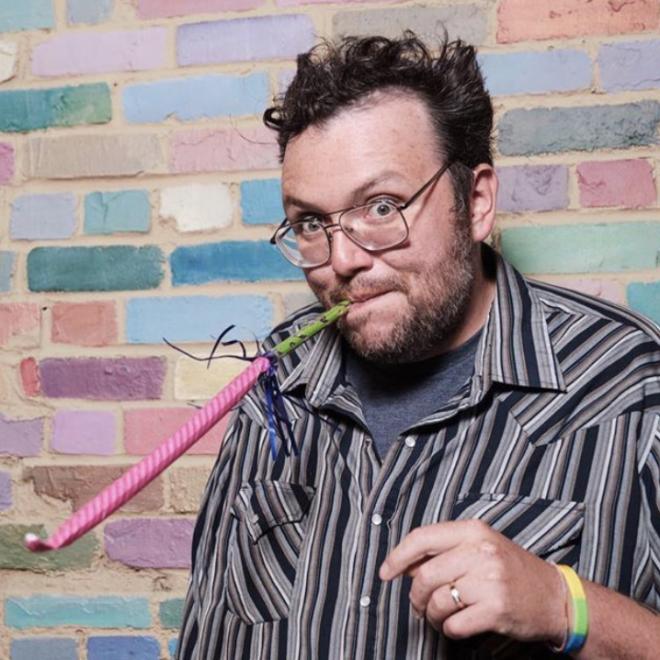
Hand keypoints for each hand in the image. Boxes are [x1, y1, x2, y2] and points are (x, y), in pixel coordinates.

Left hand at [379, 519, 565, 643]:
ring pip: (437, 601)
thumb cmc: (511, 570)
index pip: (422, 538)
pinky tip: (457, 626)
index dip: (398, 556)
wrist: (555, 597)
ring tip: (440, 616)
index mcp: (473, 531)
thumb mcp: (481, 547)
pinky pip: (454, 624)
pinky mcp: (497, 610)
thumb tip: (405, 564)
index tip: (386, 572)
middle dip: (415, 595)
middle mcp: (481, 552)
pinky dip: (449, 629)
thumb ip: (446, 550)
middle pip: (425, 575)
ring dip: (431, 615)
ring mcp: (490, 580)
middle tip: (418, 604)